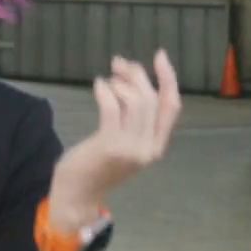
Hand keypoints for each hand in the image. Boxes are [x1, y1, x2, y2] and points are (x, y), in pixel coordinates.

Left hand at [51, 51, 181, 214]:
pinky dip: (105, 90)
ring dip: (121, 82)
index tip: (160, 56)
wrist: (78, 194)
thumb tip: (132, 81)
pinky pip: (112, 106)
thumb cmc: (99, 166)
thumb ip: (136, 122)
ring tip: (108, 79)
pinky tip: (99, 85)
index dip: (168, 78)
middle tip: (119, 64)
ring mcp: (130, 148)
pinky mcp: (109, 146)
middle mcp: (148, 148)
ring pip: (135, 101)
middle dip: (137, 75)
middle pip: (151, 99)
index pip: (171, 107)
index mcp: (156, 147)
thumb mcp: (126, 145)